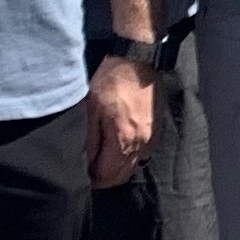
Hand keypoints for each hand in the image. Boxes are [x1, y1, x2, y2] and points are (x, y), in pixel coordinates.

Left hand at [86, 61, 154, 187]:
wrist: (138, 61)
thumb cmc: (112, 81)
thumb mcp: (91, 109)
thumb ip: (90, 139)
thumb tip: (86, 162)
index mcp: (123, 139)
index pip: (107, 175)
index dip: (92, 178)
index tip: (82, 173)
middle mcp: (141, 143)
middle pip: (122, 176)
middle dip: (105, 178)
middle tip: (90, 170)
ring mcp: (151, 137)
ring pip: (133, 166)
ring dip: (118, 168)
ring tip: (103, 158)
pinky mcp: (156, 130)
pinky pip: (143, 154)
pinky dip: (130, 157)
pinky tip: (119, 146)